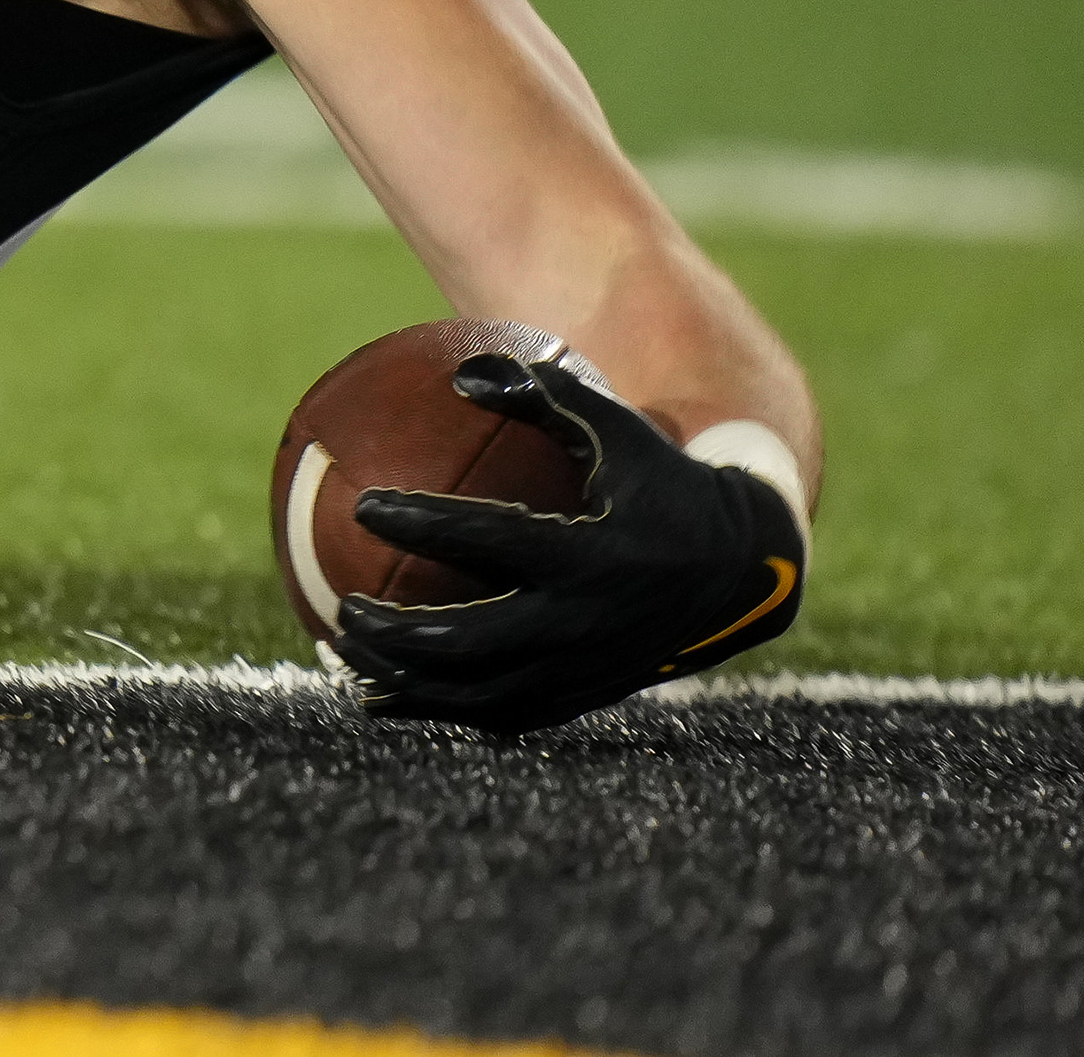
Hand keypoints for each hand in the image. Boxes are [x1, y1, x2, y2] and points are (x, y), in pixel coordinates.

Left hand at [340, 355, 807, 735]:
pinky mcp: (583, 697)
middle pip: (469, 641)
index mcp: (593, 554)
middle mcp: (585, 623)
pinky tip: (379, 691)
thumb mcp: (616, 427)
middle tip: (341, 607)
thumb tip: (460, 370)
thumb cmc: (660, 480)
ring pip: (477, 692)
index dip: (424, 521)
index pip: (492, 538)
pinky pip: (499, 713)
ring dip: (403, 681)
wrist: (742, 570)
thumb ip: (544, 392)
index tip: (363, 503)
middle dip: (395, 632)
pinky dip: (437, 708)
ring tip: (341, 652)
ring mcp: (583, 670)